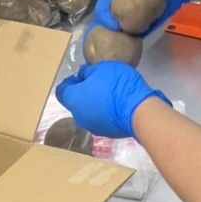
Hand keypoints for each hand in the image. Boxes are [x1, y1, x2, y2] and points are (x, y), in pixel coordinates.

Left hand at [56, 62, 171, 138]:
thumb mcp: (103, 68)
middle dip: (84, 92)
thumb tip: (82, 74)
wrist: (139, 111)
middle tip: (99, 82)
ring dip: (95, 103)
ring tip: (111, 93)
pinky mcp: (107, 133)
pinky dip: (106, 113)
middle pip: (75, 102)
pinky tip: (118, 104)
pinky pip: (101, 120)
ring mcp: (92, 127)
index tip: (82, 75)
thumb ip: (88, 71)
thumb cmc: (118, 85)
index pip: (61, 90)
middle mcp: (78, 116)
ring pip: (88, 112)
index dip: (71, 81)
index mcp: (73, 99)